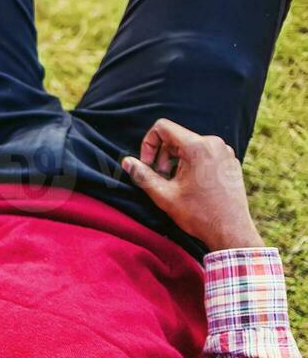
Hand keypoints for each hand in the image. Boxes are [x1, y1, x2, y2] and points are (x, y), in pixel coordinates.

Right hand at [122, 119, 263, 250]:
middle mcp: (213, 143)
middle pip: (176, 137)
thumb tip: (127, 162)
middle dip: (162, 156)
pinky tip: (192, 186)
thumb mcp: (164, 195)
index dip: (148, 144)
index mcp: (197, 147)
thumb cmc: (198, 214)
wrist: (231, 230)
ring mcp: (224, 151)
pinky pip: (204, 154)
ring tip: (176, 184)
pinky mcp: (230, 160)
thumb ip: (143, 175)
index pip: (163, 128)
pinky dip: (192, 165)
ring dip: (176, 162)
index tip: (147, 165)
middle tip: (160, 179)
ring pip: (190, 146)